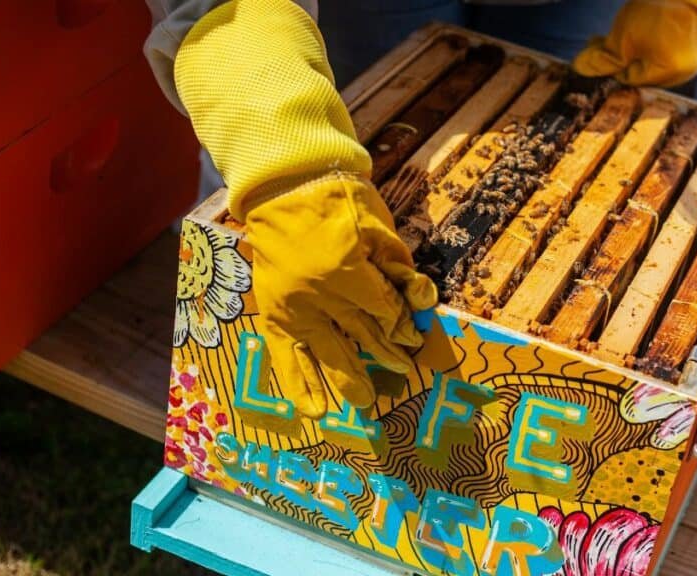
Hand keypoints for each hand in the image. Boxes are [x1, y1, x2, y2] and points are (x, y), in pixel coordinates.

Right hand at [246, 176, 436, 415]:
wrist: (285, 185)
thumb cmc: (339, 198)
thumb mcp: (379, 227)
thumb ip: (398, 267)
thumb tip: (421, 300)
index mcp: (347, 273)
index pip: (385, 312)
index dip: (403, 325)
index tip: (414, 339)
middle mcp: (319, 298)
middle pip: (363, 336)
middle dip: (387, 355)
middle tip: (404, 372)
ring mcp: (294, 308)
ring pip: (329, 352)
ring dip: (350, 379)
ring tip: (367, 402)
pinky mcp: (275, 313)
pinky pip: (286, 356)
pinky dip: (299, 384)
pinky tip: (313, 410)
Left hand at [574, 0, 696, 86]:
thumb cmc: (655, 9)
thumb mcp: (622, 37)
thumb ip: (602, 59)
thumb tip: (579, 69)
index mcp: (668, 72)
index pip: (630, 79)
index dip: (613, 64)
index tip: (599, 47)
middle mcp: (685, 73)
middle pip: (643, 74)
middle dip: (623, 59)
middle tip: (605, 41)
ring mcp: (695, 61)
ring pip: (656, 65)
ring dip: (638, 53)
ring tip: (629, 34)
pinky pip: (671, 55)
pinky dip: (656, 47)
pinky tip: (646, 33)